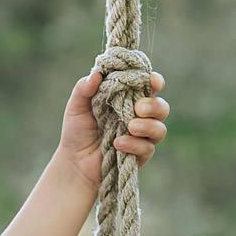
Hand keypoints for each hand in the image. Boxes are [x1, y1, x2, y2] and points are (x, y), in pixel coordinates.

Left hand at [58, 69, 169, 191]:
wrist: (73, 161)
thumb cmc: (76, 131)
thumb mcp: (76, 107)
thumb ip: (83, 89)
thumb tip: (96, 74)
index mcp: (127, 99)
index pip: (147, 87)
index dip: (154, 81)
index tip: (152, 81)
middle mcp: (138, 116)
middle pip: (161, 107)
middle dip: (154, 105)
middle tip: (139, 107)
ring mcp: (141, 136)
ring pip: (159, 129)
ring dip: (148, 126)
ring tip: (130, 127)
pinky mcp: (139, 155)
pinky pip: (147, 148)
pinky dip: (134, 144)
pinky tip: (118, 143)